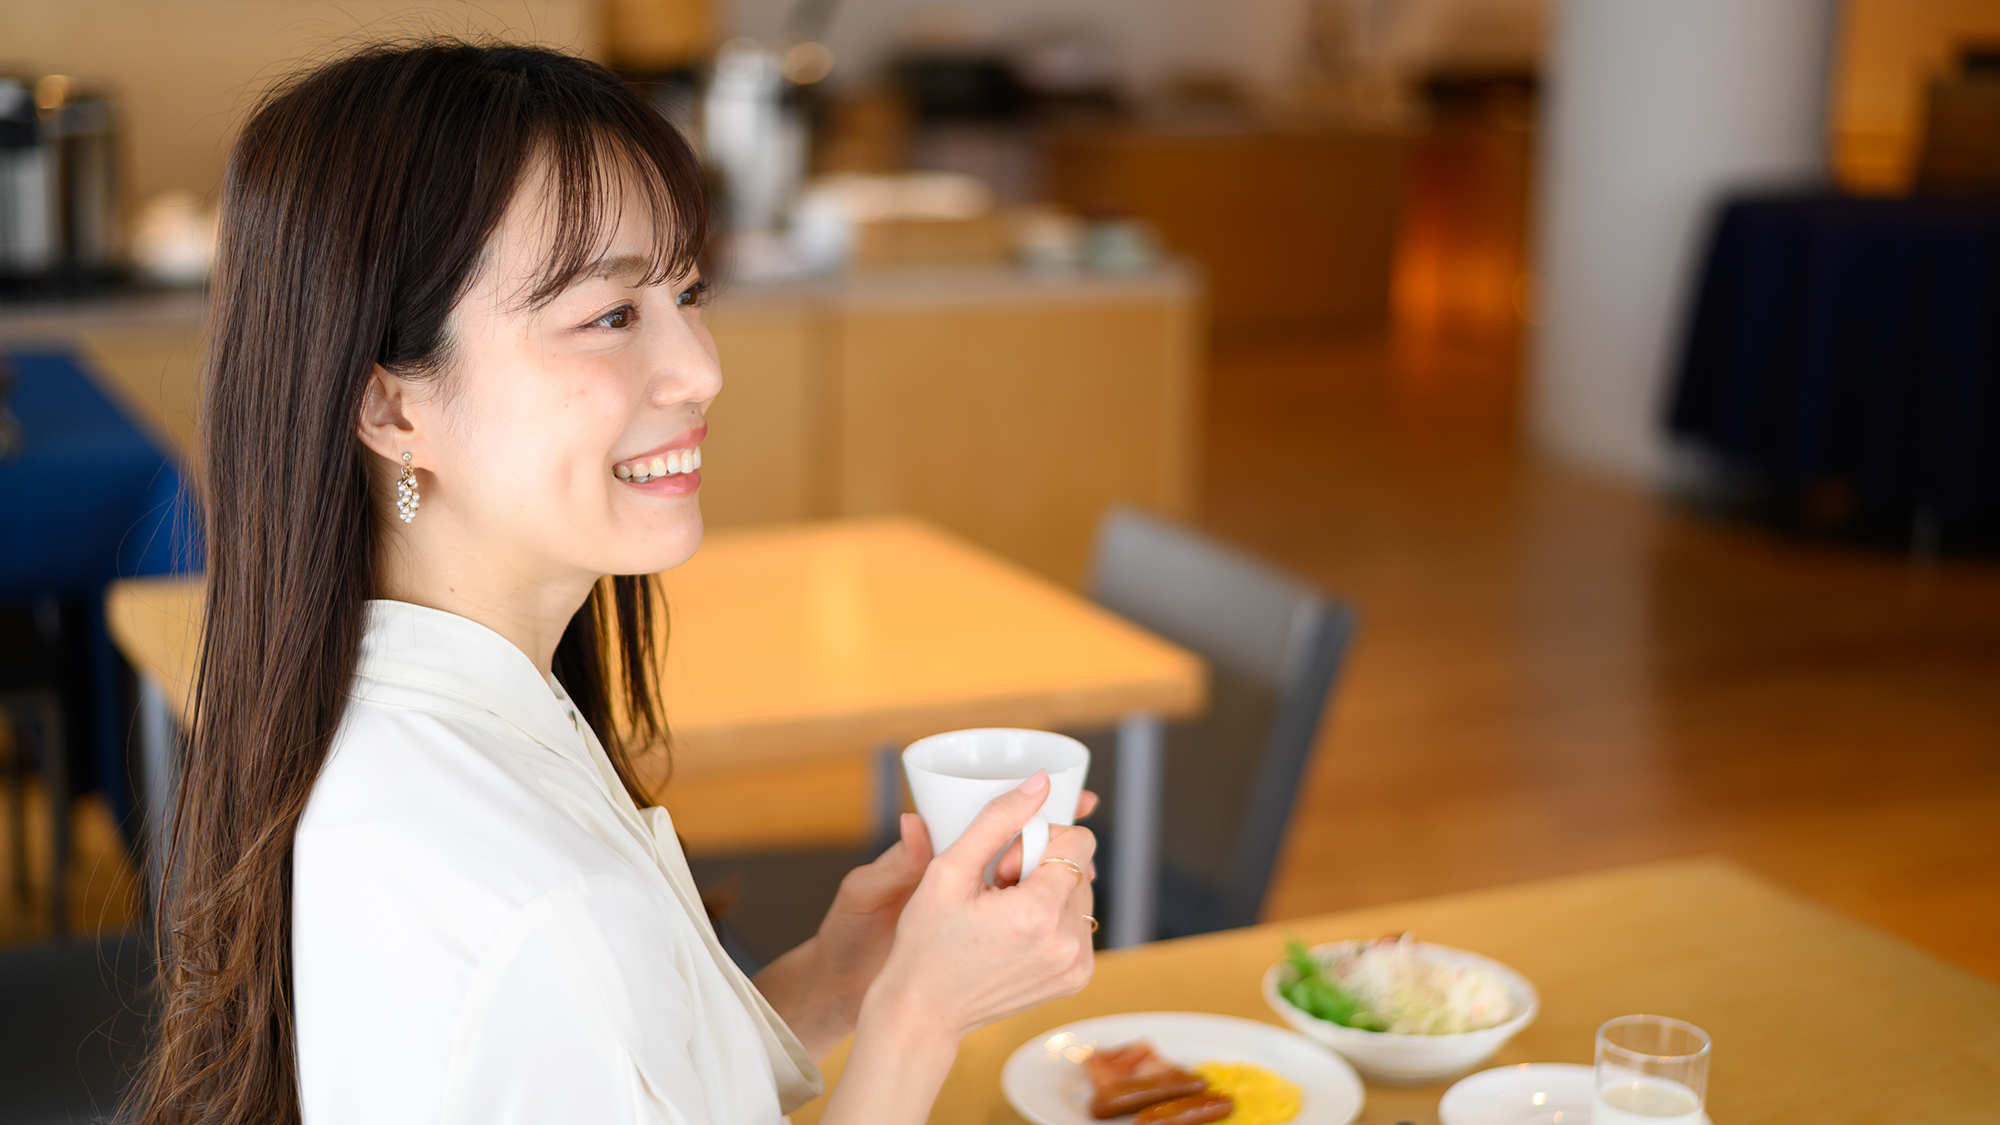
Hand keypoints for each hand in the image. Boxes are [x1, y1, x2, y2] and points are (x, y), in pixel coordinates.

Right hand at [755, 788, 1097, 1057]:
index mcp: (1038, 913)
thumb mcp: (948, 870)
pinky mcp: (1076, 978)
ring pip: (1081, 893)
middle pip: (1079, 867)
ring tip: (1003, 914)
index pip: (1079, 841)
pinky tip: (1015, 933)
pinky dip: (1053, 919)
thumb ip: (998, 818)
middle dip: (1042, 867)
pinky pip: (1079, 925)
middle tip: (996, 890)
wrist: (924, 1011)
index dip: (1039, 841)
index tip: (1003, 864)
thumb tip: (1042, 781)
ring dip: (1049, 892)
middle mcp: (1068, 943)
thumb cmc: (926, 941)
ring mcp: (1076, 965)